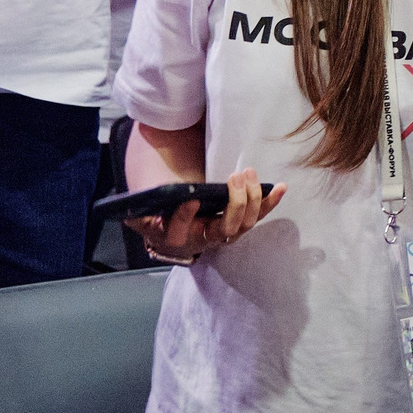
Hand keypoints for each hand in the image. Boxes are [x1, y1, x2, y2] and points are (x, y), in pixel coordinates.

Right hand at [123, 167, 285, 265]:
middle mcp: (208, 239)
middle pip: (226, 228)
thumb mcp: (144, 219)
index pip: (182, 232)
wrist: (181, 234)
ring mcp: (228, 232)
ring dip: (253, 197)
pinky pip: (260, 215)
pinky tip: (281, 186)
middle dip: (234, 203)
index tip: (192, 198)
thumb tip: (131, 210)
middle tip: (234, 177)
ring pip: (246, 223)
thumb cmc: (163, 221)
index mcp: (181, 238)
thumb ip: (139, 216)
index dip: (186, 217)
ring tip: (248, 173)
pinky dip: (271, 201)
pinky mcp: (243, 222)